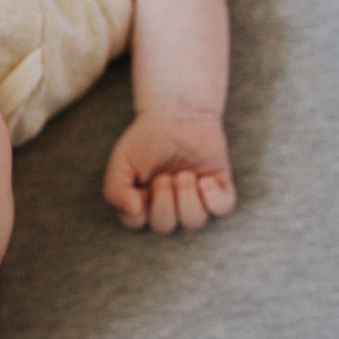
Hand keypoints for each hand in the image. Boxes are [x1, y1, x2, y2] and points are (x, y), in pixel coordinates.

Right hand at [103, 111, 236, 232]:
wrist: (178, 113)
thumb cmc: (147, 138)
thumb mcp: (122, 161)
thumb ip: (116, 191)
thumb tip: (133, 212)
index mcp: (141, 199)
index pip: (136, 223)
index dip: (137, 211)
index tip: (139, 187)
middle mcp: (168, 203)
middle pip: (165, 226)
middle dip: (164, 202)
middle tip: (164, 177)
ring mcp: (194, 197)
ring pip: (194, 221)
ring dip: (187, 199)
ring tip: (185, 175)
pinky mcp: (218, 187)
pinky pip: (222, 209)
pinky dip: (214, 198)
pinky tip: (204, 180)